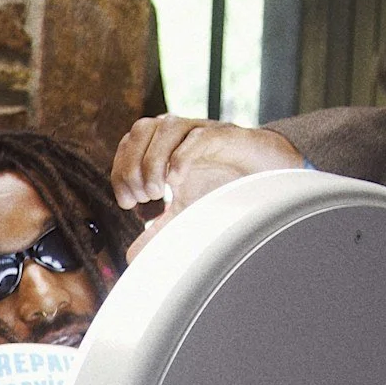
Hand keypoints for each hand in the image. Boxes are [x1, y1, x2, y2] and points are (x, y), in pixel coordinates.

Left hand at [109, 116, 302, 250]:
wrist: (265, 175)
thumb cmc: (222, 186)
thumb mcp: (184, 212)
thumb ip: (157, 230)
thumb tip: (132, 257)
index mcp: (161, 144)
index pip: (127, 145)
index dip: (120, 173)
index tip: (129, 203)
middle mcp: (178, 132)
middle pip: (140, 130)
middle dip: (133, 167)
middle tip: (143, 199)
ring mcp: (200, 130)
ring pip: (165, 127)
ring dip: (152, 162)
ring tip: (158, 194)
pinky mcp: (223, 135)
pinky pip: (196, 136)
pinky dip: (180, 157)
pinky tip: (177, 183)